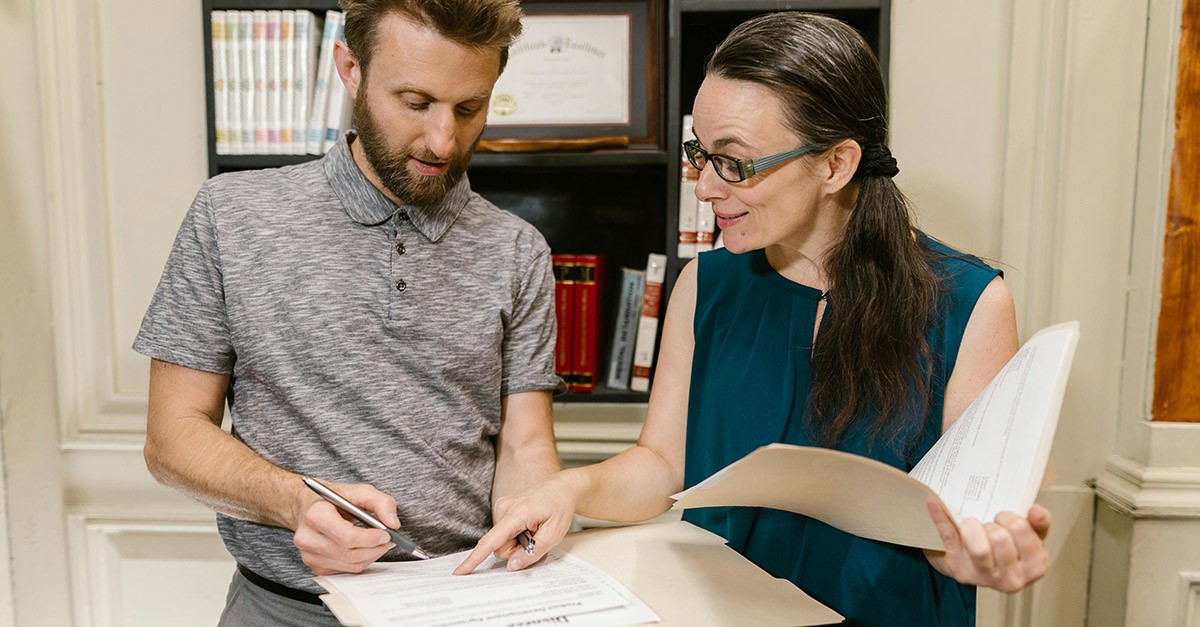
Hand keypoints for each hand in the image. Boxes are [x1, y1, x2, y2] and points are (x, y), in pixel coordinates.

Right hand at [292, 480, 399, 575]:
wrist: (310, 507)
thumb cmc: (335, 498)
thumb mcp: (360, 491)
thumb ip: (381, 503)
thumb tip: (393, 524)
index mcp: (316, 515)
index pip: (347, 537)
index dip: (371, 539)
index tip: (386, 534)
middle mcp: (308, 537)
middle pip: (350, 554)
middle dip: (375, 549)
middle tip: (388, 540)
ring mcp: (309, 555)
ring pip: (350, 565)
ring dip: (371, 556)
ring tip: (379, 543)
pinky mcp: (315, 566)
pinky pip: (345, 571)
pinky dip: (360, 562)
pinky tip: (364, 549)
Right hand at [453, 472, 579, 574]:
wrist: (563, 486)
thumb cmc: (560, 506)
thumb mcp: (554, 534)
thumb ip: (533, 553)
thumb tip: (512, 566)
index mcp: (516, 513)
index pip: (491, 541)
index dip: (475, 559)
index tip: (460, 571)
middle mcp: (504, 508)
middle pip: (499, 547)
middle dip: (516, 550)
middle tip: (536, 537)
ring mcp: (502, 506)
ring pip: (502, 540)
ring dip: (517, 541)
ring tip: (534, 528)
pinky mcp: (503, 508)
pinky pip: (504, 532)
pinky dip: (516, 534)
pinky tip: (529, 525)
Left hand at [924, 501, 1051, 592]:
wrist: (976, 562)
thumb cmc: (1007, 546)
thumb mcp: (1029, 535)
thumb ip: (1038, 522)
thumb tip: (1036, 510)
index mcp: (1035, 566)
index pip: (1023, 532)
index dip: (1012, 520)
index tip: (1005, 517)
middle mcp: (1012, 578)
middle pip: (1000, 538)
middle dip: (994, 524)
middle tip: (990, 524)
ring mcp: (983, 576)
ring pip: (979, 548)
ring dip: (973, 527)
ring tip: (974, 526)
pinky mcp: (959, 569)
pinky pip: (949, 538)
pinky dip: (940, 519)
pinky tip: (933, 504)